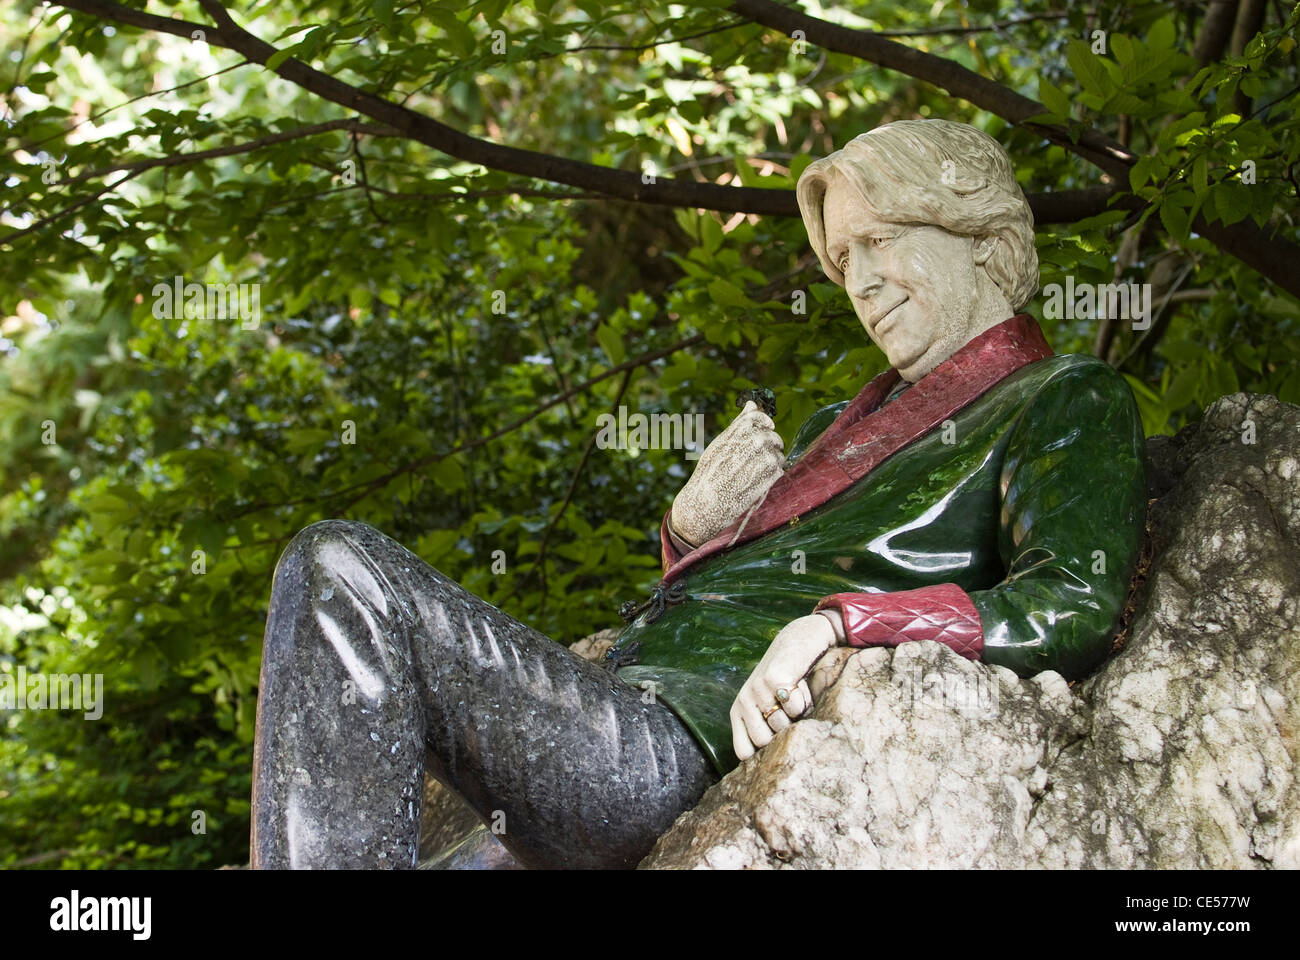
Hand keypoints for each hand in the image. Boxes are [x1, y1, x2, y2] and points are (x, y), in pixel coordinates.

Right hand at [670, 400, 784, 546]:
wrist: (705, 504)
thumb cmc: (709, 474)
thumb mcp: (719, 445)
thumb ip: (738, 424)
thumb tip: (752, 403)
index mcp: (738, 431)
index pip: (759, 417)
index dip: (764, 422)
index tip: (763, 429)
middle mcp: (753, 441)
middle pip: (772, 436)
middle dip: (769, 445)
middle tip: (758, 458)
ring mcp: (765, 458)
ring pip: (778, 453)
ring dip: (772, 461)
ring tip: (755, 472)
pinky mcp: (771, 476)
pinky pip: (780, 468)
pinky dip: (773, 474)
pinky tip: (758, 481)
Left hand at [730, 613, 837, 760]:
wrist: (797, 643)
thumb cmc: (788, 681)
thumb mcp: (772, 707)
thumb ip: (770, 731)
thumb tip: (776, 768)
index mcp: (738, 712)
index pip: (743, 752)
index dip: (763, 757)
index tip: (779, 751)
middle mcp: (743, 702)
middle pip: (765, 743)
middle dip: (785, 735)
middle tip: (792, 714)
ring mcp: (756, 690)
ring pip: (782, 726)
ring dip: (797, 717)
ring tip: (796, 698)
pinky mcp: (772, 680)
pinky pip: (795, 709)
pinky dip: (804, 702)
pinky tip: (800, 686)